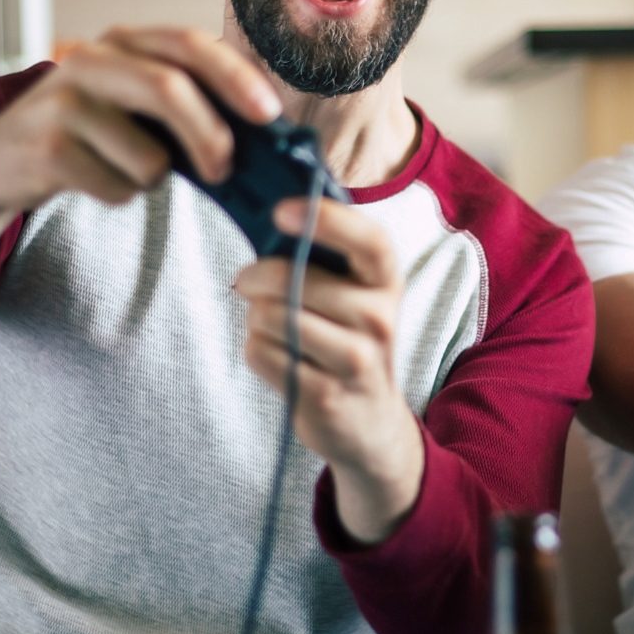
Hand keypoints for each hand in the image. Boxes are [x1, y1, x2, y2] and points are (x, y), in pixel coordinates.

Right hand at [0, 26, 281, 285]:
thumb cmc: (87, 133)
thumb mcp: (133, 102)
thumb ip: (188, 102)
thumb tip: (264, 130)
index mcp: (123, 41)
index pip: (189, 44)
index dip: (235, 76)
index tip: (269, 114)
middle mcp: (92, 61)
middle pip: (170, 90)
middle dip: (211, 138)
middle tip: (227, 172)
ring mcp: (63, 102)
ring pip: (150, 156)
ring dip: (154, 179)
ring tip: (124, 170)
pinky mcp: (46, 148)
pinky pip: (118, 187)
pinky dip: (121, 195)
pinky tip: (93, 182)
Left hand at [234, 197, 421, 544]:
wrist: (369, 422)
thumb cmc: (348, 340)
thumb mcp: (353, 295)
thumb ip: (322, 256)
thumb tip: (267, 213)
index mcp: (386, 280)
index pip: (368, 240)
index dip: (326, 220)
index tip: (282, 211)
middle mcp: (379, 318)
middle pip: (293, 280)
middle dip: (255, 277)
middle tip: (247, 281)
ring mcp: (355, 360)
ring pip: (271, 317)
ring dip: (255, 318)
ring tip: (270, 325)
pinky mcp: (324, 395)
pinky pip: (261, 354)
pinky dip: (255, 350)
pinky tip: (276, 356)